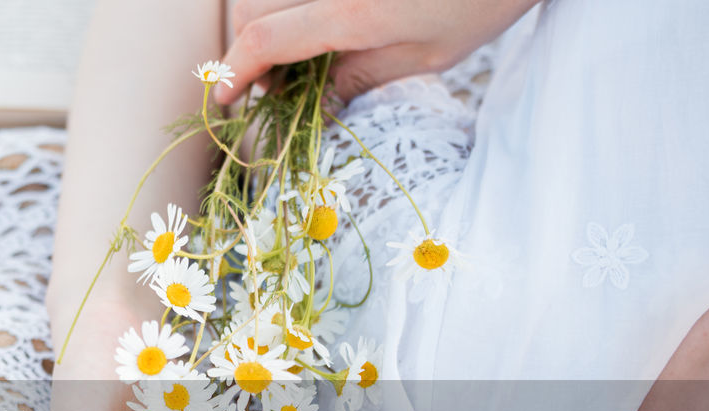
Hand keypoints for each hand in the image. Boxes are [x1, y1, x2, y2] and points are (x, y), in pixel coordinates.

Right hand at [216, 0, 540, 105]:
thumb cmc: (482, 0)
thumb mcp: (426, 56)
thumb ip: (361, 76)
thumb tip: (318, 102)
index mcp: (351, 12)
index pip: (264, 41)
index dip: (234, 73)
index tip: (226, 99)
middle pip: (249, 7)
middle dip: (245, 47)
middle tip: (273, 81)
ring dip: (261, 19)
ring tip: (291, 50)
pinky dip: (284, 3)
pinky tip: (309, 20)